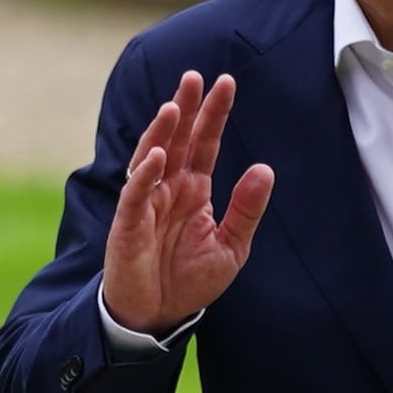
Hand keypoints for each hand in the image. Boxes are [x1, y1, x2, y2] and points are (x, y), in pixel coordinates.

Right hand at [102, 69, 275, 334]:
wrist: (158, 315)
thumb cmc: (190, 281)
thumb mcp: (231, 246)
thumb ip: (246, 209)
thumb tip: (264, 168)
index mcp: (194, 189)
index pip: (205, 142)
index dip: (214, 113)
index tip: (226, 82)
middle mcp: (169, 188)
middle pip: (177, 138)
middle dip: (185, 107)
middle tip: (195, 77)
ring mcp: (146, 202)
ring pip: (152, 156)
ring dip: (162, 132)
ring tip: (174, 106)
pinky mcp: (128, 223)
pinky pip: (135, 193)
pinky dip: (145, 174)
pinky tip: (159, 155)